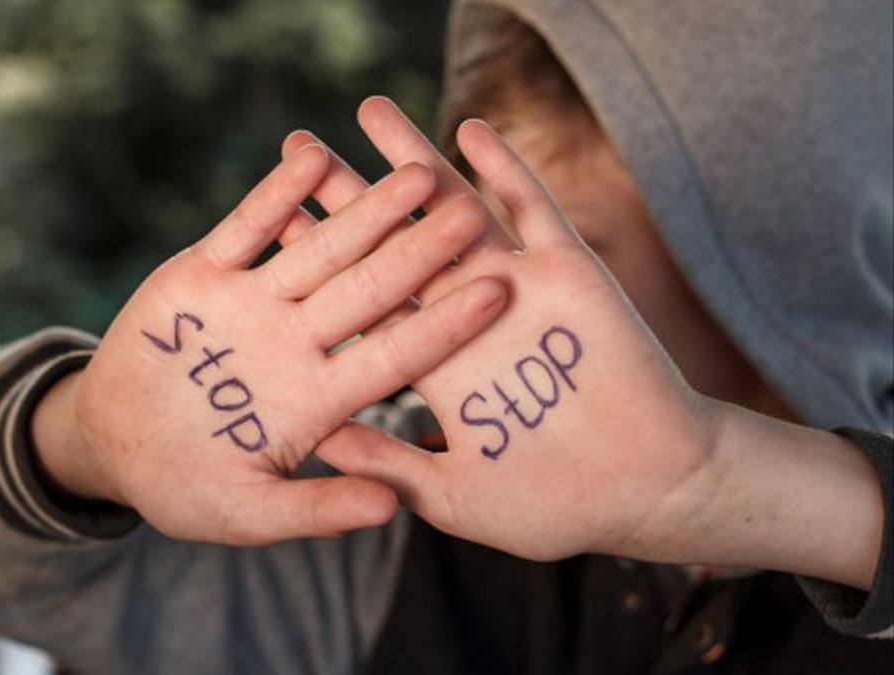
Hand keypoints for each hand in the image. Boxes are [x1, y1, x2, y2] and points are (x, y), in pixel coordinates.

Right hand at [43, 143, 507, 545]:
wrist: (113, 445)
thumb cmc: (184, 490)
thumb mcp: (247, 513)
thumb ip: (315, 509)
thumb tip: (389, 512)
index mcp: (318, 397)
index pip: (396, 355)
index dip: (444, 323)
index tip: (498, 292)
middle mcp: (297, 342)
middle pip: (370, 289)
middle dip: (420, 251)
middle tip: (472, 210)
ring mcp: (254, 303)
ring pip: (319, 248)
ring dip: (364, 210)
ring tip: (415, 172)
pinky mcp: (205, 275)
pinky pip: (246, 228)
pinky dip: (277, 197)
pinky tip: (314, 157)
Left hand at [287, 98, 717, 562]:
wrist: (652, 491)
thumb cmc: (555, 509)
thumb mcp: (454, 496)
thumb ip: (389, 464)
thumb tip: (318, 437)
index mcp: (431, 365)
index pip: (362, 302)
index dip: (317, 263)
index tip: (271, 226)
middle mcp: (464, 317)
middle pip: (392, 243)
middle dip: (347, 196)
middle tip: (300, 145)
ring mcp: (516, 290)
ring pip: (453, 211)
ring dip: (413, 162)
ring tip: (367, 110)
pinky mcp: (570, 275)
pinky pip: (534, 212)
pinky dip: (505, 170)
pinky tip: (468, 129)